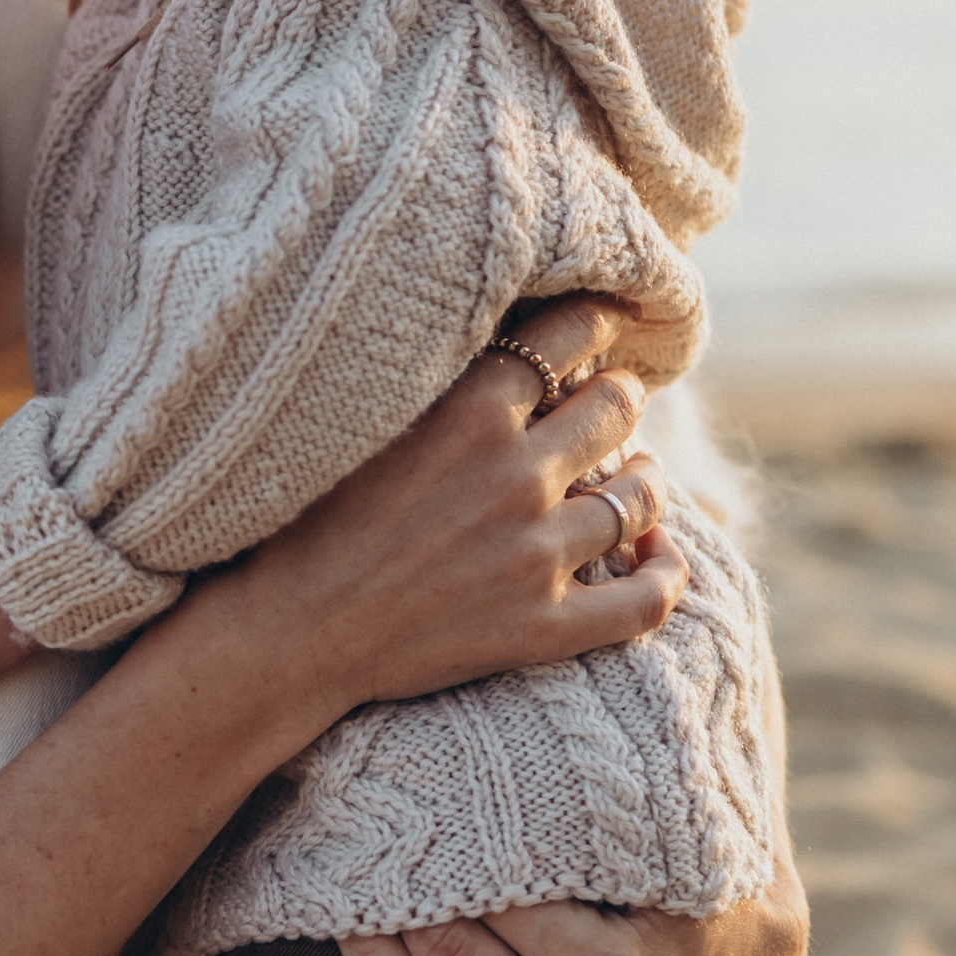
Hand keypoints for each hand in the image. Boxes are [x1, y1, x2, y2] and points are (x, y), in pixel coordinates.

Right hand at [208, 295, 690, 719]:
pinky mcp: (545, 628)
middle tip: (616, 399)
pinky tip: (666, 555)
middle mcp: (518, 476)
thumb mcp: (364, 422)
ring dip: (645, 479)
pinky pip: (645, 600)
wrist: (287, 633)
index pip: (567, 338)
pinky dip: (668, 574)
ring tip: (639, 473)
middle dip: (621, 397)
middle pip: (615, 410)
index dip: (596, 322)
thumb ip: (438, 384)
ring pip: (637, 498)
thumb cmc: (304, 519)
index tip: (602, 322)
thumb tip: (501, 351)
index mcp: (470, 413)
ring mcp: (537, 556)